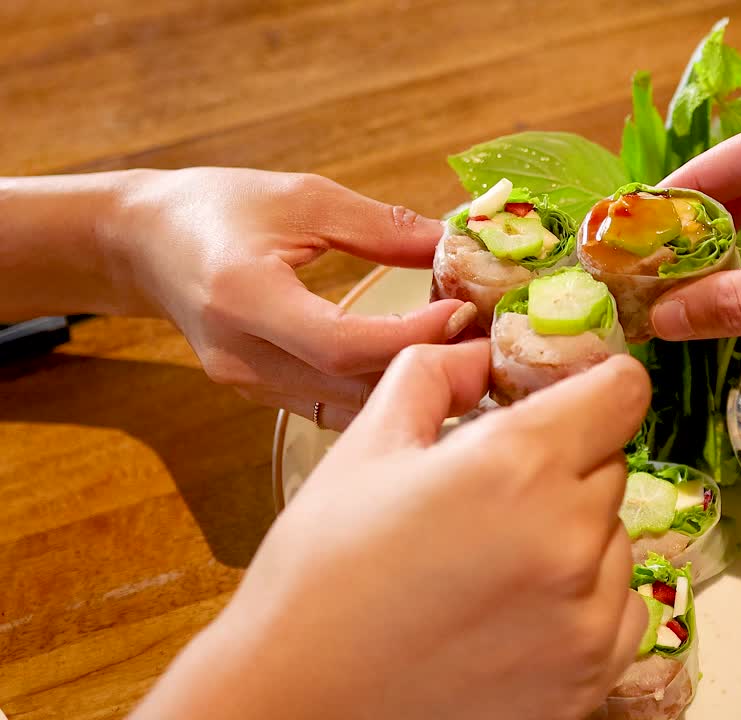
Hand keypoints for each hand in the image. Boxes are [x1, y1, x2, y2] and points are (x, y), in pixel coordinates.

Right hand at [112, 168, 476, 426]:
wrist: (145, 243)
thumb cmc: (217, 207)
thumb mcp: (301, 196)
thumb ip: (380, 227)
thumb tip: (457, 243)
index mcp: (243, 297)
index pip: (341, 343)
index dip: (411, 338)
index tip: (465, 312)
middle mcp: (242, 355)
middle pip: (351, 386)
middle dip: (428, 369)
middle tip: (488, 342)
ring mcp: (248, 384)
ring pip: (347, 409)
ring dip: (411, 389)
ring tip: (466, 355)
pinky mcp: (259, 395)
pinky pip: (332, 408)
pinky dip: (383, 394)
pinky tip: (424, 371)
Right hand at [133, 346, 652, 719]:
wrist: (300, 704)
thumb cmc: (321, 575)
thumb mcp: (365, 450)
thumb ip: (433, 375)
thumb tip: (479, 349)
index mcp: (519, 464)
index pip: (623, 391)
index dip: (596, 385)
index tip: (569, 400)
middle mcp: (571, 535)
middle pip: (612, 464)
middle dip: (566, 465)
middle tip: (494, 496)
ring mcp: (588, 613)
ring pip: (616, 537)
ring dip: (576, 534)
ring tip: (495, 562)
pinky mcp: (592, 673)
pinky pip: (621, 607)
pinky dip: (586, 600)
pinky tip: (518, 611)